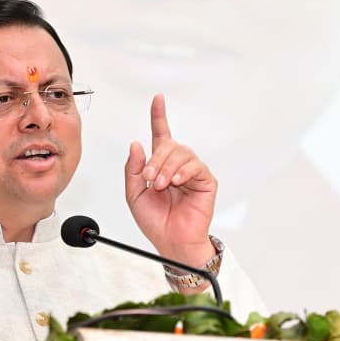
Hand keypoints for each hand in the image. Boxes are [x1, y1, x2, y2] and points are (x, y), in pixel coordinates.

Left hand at [124, 94, 217, 267]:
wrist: (171, 241)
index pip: (161, 135)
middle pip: (169, 145)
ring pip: (182, 153)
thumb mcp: (134, 194)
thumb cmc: (155, 221)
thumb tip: (136, 144)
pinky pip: (196, 167)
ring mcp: (193, 172)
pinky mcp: (206, 181)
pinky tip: (177, 182)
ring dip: (167, 167)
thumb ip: (133, 169)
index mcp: (160, 165)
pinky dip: (184, 171)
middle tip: (151, 178)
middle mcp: (177, 165)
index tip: (158, 99)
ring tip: (161, 185)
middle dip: (157, 159)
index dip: (159, 116)